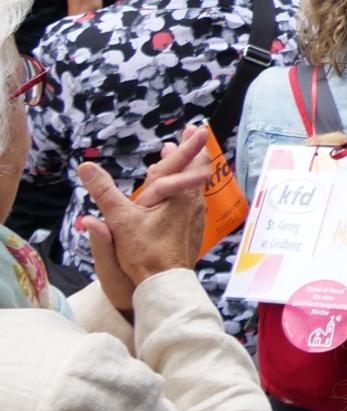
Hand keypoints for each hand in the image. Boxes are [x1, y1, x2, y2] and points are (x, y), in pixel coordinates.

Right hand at [78, 126, 214, 315]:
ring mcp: (196, 215)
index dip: (188, 145)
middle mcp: (192, 201)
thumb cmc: (145, 251)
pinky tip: (176, 194)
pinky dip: (185, 189)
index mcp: (176, 194)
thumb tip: (85, 167)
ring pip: (195, 186)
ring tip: (178, 161)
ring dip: (186, 171)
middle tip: (192, 137)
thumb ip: (103, 191)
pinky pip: (193, 201)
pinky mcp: (194, 228)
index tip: (195, 128)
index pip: (183, 163)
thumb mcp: (119, 219)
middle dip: (191, 153)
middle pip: (196, 170)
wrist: (165, 282)